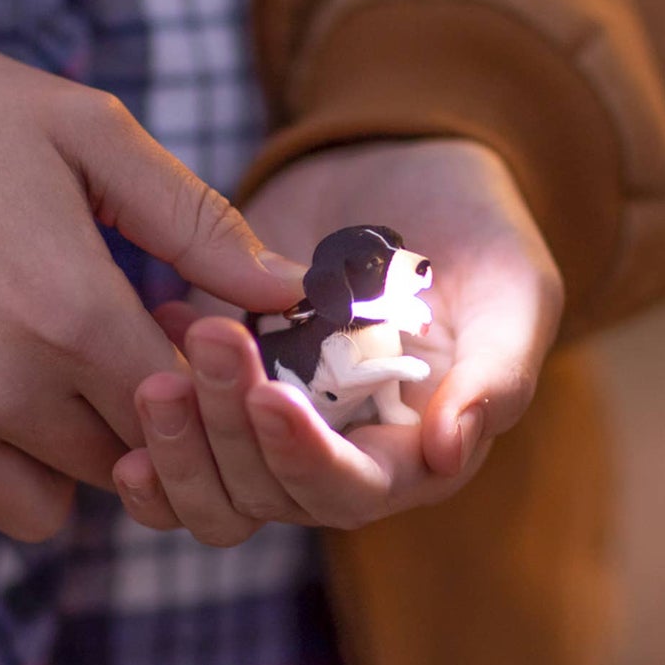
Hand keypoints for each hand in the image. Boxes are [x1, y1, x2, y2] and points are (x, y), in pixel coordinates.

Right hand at [0, 34, 302, 541]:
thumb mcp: (93, 137)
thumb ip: (200, 225)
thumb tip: (290, 292)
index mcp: (68, 310)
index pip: (177, 412)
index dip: (183, 382)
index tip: (158, 338)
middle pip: (115, 463)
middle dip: (123, 419)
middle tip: (89, 350)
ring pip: (38, 510)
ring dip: (51, 460)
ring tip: (28, 377)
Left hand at [113, 139, 562, 543]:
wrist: (408, 169)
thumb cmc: (483, 235)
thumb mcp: (514, 292)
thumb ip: (497, 375)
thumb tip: (450, 451)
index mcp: (412, 456)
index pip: (349, 493)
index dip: (305, 460)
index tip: (270, 395)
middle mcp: (339, 457)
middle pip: (265, 495)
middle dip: (226, 432)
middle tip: (206, 341)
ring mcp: (276, 425)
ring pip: (210, 482)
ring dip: (177, 439)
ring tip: (158, 369)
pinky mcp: (226, 387)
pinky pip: (175, 434)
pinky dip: (150, 414)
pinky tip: (154, 326)